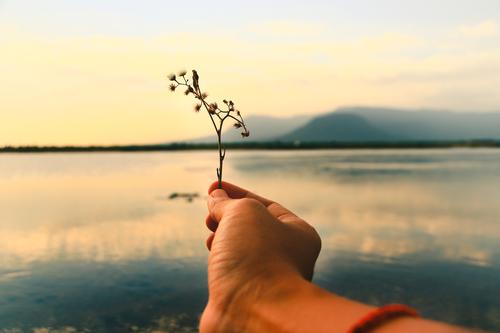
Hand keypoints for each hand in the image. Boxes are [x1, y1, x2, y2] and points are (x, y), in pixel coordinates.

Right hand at [200, 181, 320, 331]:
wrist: (251, 309)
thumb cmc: (256, 256)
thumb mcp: (242, 212)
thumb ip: (227, 201)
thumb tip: (215, 197)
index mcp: (298, 233)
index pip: (266, 204)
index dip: (237, 192)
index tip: (213, 186)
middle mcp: (287, 255)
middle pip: (251, 225)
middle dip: (227, 214)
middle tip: (210, 213)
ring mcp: (267, 275)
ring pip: (240, 246)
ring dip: (222, 234)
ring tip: (211, 233)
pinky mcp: (246, 293)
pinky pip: (232, 266)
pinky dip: (220, 255)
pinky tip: (212, 251)